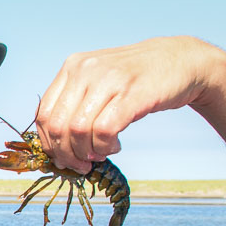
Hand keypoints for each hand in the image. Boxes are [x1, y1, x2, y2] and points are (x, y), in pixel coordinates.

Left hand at [33, 36, 225, 172]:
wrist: (182, 61)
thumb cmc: (137, 79)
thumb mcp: (99, 81)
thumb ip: (76, 104)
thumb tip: (56, 145)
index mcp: (72, 67)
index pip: (44, 114)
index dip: (49, 143)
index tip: (62, 158)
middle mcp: (85, 70)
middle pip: (58, 126)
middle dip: (66, 154)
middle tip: (81, 164)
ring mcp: (108, 80)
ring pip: (79, 130)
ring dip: (87, 152)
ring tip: (102, 153)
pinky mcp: (131, 94)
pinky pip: (104, 131)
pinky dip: (105, 146)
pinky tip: (116, 146)